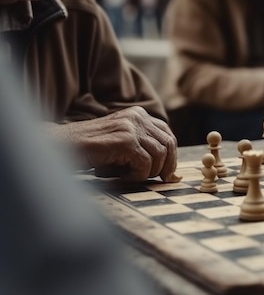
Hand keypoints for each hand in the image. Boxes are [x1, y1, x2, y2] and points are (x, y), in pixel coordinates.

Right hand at [48, 107, 179, 182]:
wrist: (60, 147)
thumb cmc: (89, 150)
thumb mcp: (121, 142)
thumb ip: (143, 147)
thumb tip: (172, 171)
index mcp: (138, 114)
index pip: (168, 134)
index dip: (171, 156)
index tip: (167, 173)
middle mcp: (138, 117)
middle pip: (169, 144)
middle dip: (166, 166)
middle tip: (156, 180)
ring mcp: (132, 127)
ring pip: (159, 156)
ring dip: (146, 173)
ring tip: (127, 176)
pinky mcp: (126, 141)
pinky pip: (145, 165)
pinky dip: (136, 177)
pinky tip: (119, 176)